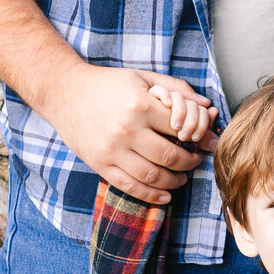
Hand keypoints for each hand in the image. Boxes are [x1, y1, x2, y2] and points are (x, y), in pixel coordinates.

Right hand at [39, 61, 212, 207]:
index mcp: (140, 106)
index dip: (198, 138)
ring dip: (174, 181)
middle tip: (195, 160)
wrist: (65, 93)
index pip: (181, 129)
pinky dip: (151, 195)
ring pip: (153, 176)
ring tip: (182, 178)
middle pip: (171, 156)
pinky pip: (130, 186)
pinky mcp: (100, 165)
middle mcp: (127, 131)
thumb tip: (207, 106)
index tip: (203, 142)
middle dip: (190, 162)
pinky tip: (165, 195)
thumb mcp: (143, 78)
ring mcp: (112, 151)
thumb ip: (177, 89)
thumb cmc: (109, 84)